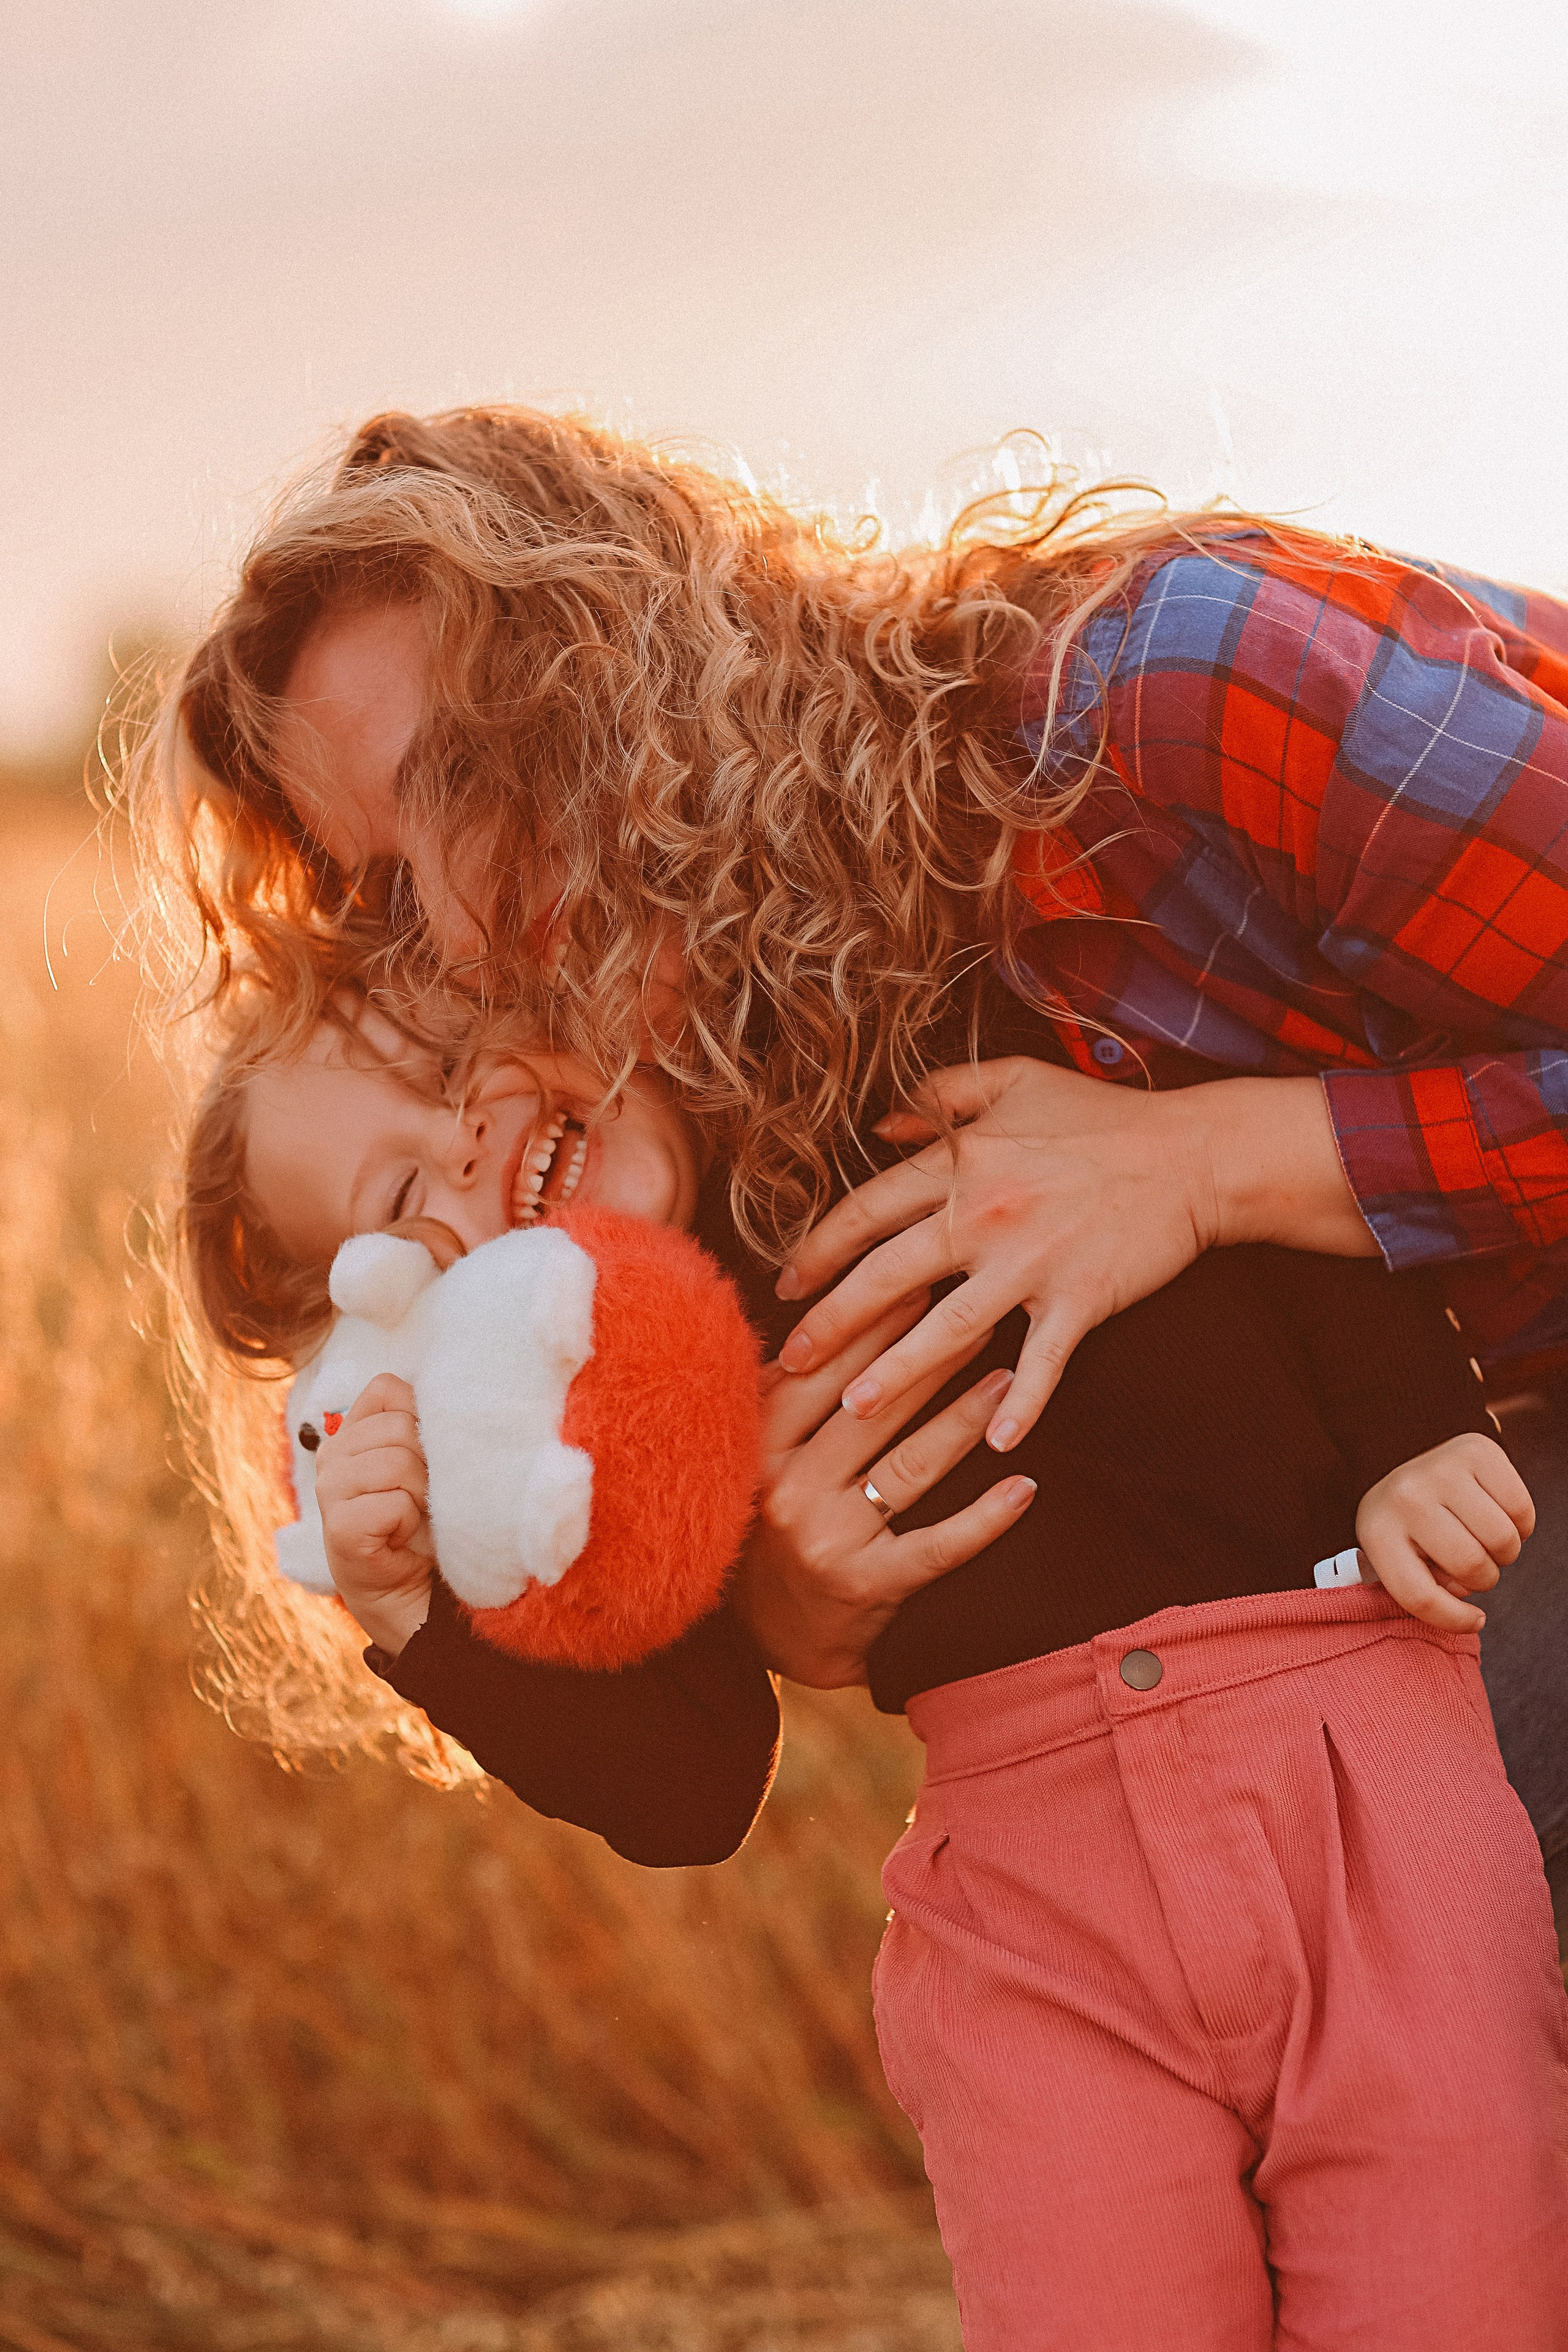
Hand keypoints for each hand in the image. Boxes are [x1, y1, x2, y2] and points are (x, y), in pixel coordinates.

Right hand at [314, 1373, 433, 1655]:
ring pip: (398, 1462)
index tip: (428, 1458)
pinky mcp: (338, 1529)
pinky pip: (393, 1504)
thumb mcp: (425, 1465)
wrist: (416, 1596)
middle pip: (400, 1425)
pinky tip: (405, 1541)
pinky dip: (411, 1525)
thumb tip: (458, 1396)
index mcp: (353, 1432)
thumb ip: (423, 1425)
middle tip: (425, 1501)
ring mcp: (329, 1491)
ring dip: (422, 1497)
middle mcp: (333, 1455)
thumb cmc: (425, 1525)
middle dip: (428, 1465)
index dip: (422, 1418)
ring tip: (417, 1520)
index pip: (388, 1388)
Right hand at [731, 1294, 1037, 1686]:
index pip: (823, 1370)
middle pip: (874, 1408)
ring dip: (965, 1418)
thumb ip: (783, 1396)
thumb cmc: (767, 1525)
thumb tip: (832, 1309)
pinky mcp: (867, 1586)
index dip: (874, 1325)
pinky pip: (938, 1545)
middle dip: (932, 1357)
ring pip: (910, 1465)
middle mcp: (786, 1487)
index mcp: (756, 1445)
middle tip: (983, 1315)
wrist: (769, 1638)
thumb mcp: (755, 1456)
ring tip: (1006, 1380)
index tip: (922, 1283)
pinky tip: (1025, 1486)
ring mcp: (827, 1539)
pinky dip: (986, 1516)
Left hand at [775, 1060, 1374, 1452]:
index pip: (867, 1210)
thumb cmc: (1101, 1116)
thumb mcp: (1013, 1080)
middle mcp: (985, 1214)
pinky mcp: (1081, 1297)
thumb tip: (880, 1125)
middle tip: (788, 1360)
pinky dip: (1023, 1403)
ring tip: (855, 1410)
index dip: (818, 1249)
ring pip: (948, 1328)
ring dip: (898, 1374)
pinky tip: (998, 1442)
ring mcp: (1033, 1261)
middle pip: (887, 1276)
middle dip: (831, 1322)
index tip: (785, 1284)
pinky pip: (1045, 1361)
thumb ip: (941, 1097)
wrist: (1193, 1151)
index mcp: (963, 1161)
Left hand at [1355, 1433, 1535, 1632]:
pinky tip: (1498, 1516)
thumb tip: (1470, 1617)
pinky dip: (1520, 1525)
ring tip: (1484, 1541)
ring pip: (1502, 1540)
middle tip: (1473, 1564)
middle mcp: (1405, 1495)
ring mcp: (1440, 1469)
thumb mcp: (1399, 1558)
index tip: (1474, 1620)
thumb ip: (1424, 1592)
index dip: (1454, 1620)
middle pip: (1471, 1566)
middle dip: (1484, 1578)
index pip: (1419, 1596)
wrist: (1415, 1465)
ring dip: (1504, 1553)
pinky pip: (1521, 1510)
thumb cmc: (1411, 1526)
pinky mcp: (1476, 1451)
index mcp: (1376, 1530)